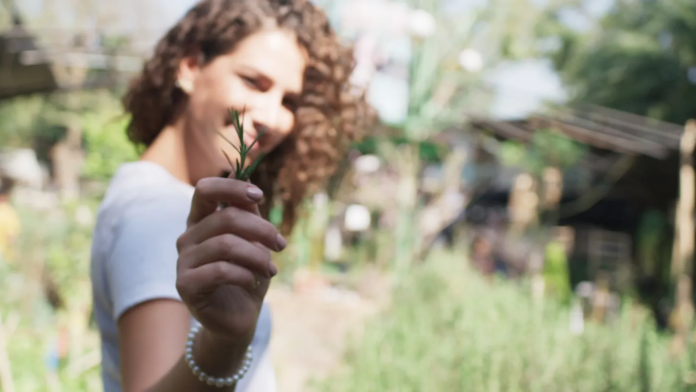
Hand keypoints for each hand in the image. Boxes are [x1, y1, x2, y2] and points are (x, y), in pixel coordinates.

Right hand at [175, 176, 284, 345]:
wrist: (239, 318)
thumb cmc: (248, 274)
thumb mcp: (254, 240)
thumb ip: (248, 210)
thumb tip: (243, 175)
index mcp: (201, 221)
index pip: (205, 189)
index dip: (232, 187)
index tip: (260, 196)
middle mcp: (187, 237)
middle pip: (225, 217)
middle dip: (262, 229)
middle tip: (281, 245)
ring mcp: (183, 261)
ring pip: (225, 244)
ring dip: (257, 256)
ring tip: (271, 270)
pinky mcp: (185, 285)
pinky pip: (220, 270)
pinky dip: (246, 274)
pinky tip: (255, 281)